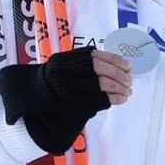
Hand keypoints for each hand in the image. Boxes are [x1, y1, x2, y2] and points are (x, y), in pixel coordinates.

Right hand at [0, 47, 128, 154]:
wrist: (36, 109)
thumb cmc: (56, 88)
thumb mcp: (64, 70)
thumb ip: (84, 65)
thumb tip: (119, 66)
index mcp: (62, 61)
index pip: (94, 56)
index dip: (115, 60)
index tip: (127, 66)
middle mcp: (64, 74)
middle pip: (100, 69)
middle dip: (120, 75)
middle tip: (129, 80)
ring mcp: (68, 90)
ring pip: (102, 83)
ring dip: (120, 87)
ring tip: (127, 90)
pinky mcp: (74, 106)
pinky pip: (101, 100)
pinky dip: (116, 98)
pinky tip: (121, 98)